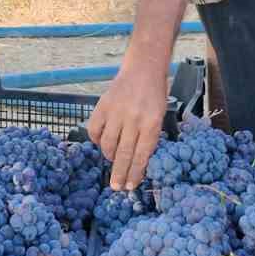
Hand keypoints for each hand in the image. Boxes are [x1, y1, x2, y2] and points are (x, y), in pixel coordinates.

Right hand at [86, 51, 167, 190]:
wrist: (143, 68)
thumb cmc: (155, 95)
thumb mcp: (160, 116)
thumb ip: (149, 137)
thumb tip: (137, 163)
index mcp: (152, 122)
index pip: (142, 154)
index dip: (135, 173)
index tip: (130, 186)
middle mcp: (133, 118)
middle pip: (124, 153)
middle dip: (119, 173)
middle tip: (116, 187)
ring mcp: (116, 111)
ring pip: (108, 144)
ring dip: (109, 156)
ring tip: (112, 160)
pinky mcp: (102, 105)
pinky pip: (94, 129)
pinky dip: (97, 139)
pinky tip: (102, 142)